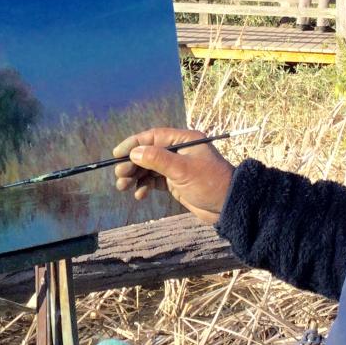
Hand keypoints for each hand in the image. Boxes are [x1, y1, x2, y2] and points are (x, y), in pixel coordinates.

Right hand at [112, 127, 234, 224]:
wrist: (228, 207)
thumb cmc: (210, 183)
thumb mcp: (183, 170)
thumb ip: (157, 159)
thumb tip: (134, 152)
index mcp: (184, 141)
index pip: (153, 137)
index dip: (134, 144)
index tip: (117, 154)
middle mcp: (179, 151)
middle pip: (149, 153)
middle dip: (132, 164)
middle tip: (119, 175)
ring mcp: (177, 167)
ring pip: (149, 168)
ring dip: (135, 176)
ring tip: (123, 187)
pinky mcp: (176, 182)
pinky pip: (155, 181)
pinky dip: (145, 186)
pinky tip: (139, 195)